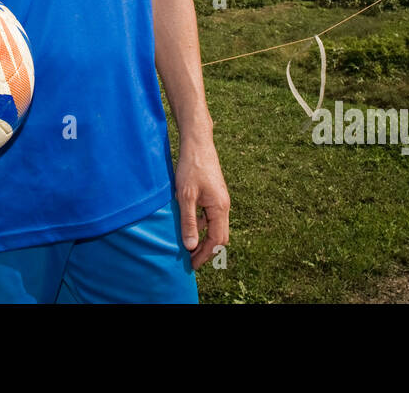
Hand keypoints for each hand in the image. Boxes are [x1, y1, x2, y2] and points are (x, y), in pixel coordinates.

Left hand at [176, 139, 229, 268]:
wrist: (198, 143)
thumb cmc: (191, 168)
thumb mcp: (185, 197)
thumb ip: (188, 222)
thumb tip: (190, 246)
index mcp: (220, 208)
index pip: (216, 240)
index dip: (205, 255)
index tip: (192, 265)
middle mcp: (224, 206)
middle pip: (220, 237)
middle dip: (206, 250)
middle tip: (190, 260)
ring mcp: (220, 200)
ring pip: (215, 227)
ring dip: (203, 238)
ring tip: (187, 247)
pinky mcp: (214, 195)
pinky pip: (211, 217)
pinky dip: (201, 226)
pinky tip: (188, 225)